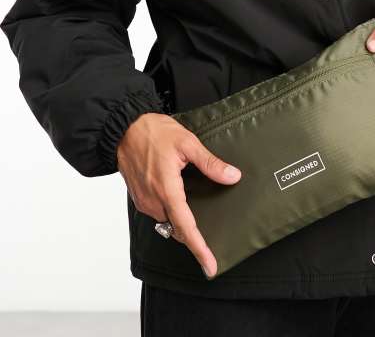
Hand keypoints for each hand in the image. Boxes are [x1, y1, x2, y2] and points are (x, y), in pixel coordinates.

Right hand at [116, 112, 241, 278]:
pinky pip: (159, 212)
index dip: (200, 249)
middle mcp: (153, 200)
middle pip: (178, 228)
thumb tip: (232, 176)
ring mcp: (144, 201)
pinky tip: (180, 199)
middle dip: (194, 235)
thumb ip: (210, 163)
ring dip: (182, 220)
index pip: (186, 227)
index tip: (210, 266)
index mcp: (166, 189)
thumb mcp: (187, 142)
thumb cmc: (152, 132)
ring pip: (168, 221)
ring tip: (198, 211)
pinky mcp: (139, 198)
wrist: (122, 129)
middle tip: (213, 239)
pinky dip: (171, 211)